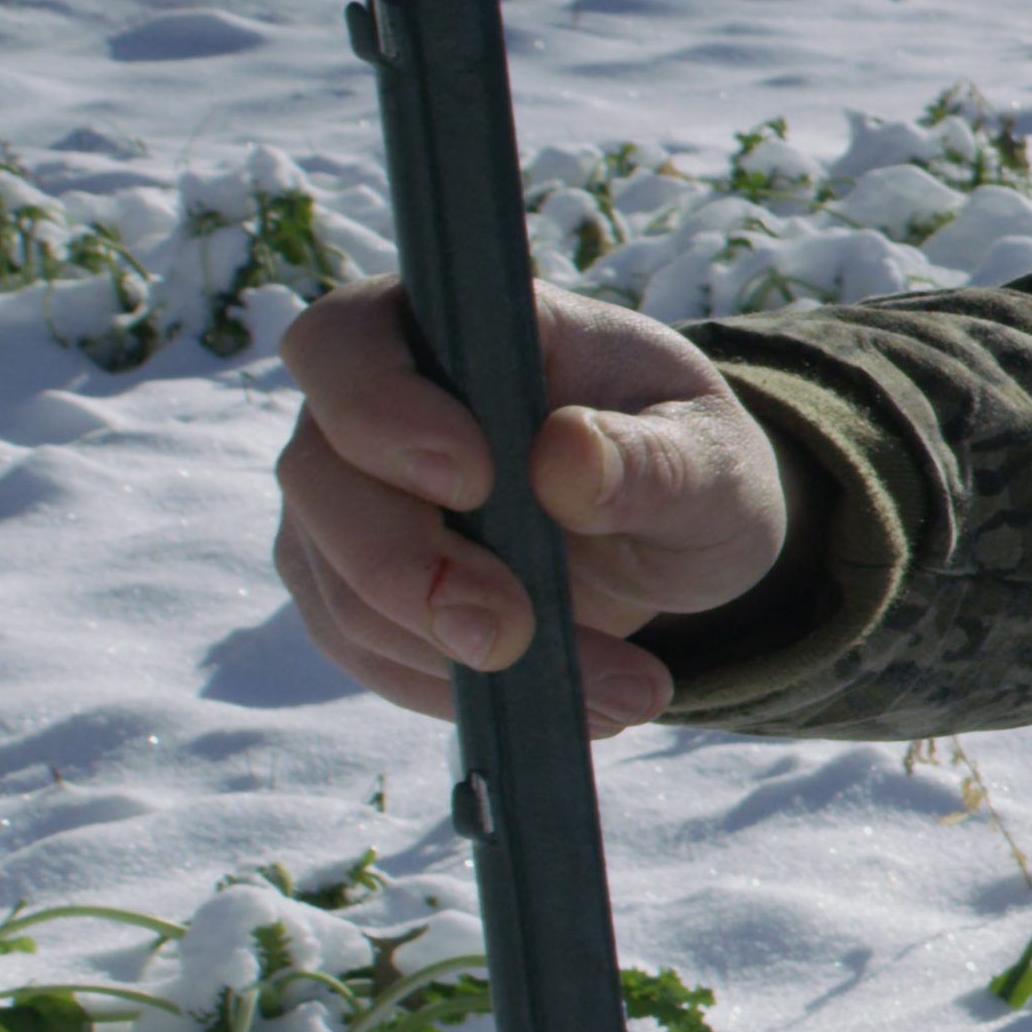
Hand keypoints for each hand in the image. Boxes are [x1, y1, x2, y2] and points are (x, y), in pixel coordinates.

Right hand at [265, 277, 790, 735]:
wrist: (671, 530)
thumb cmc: (684, 459)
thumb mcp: (712, 459)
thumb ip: (655, 459)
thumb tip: (565, 453)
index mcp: (453, 329)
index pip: (349, 339)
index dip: (383, 408)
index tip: (474, 479)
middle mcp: (369, 406)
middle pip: (320, 477)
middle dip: (410, 569)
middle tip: (512, 632)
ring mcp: (345, 500)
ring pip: (336, 582)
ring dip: (453, 652)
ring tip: (614, 689)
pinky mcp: (349, 585)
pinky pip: (365, 649)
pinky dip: (456, 687)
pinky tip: (568, 703)